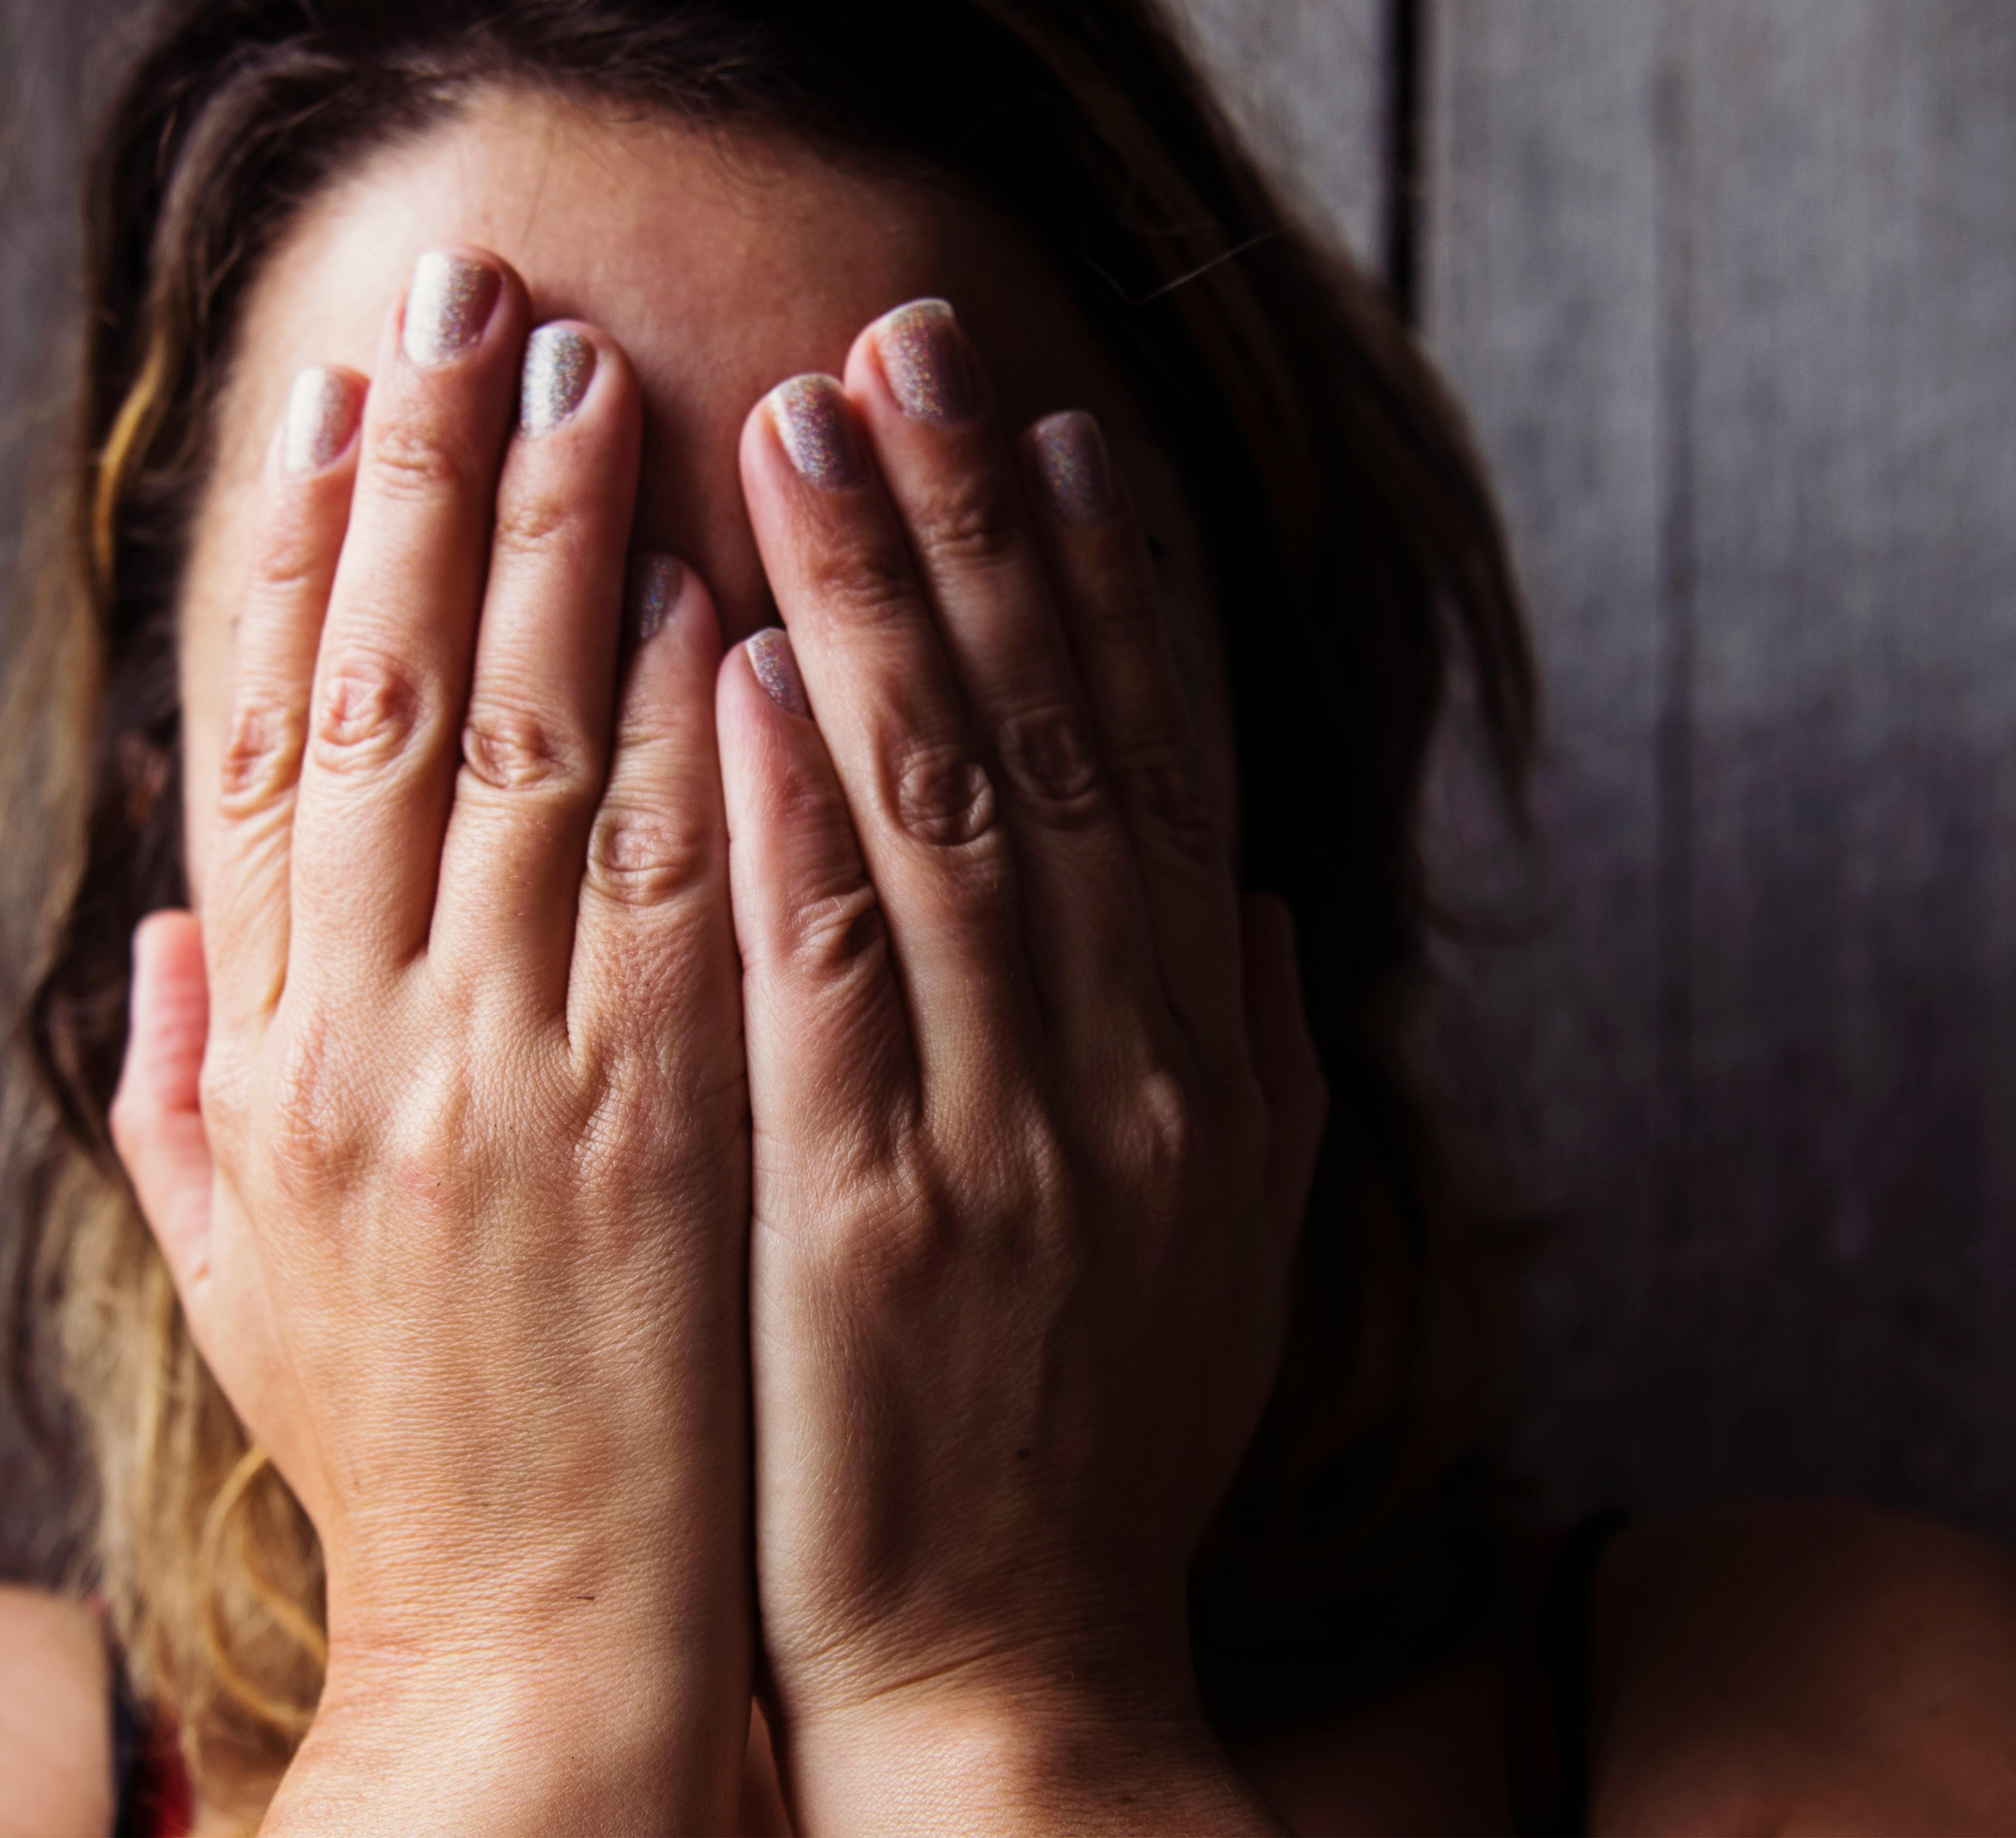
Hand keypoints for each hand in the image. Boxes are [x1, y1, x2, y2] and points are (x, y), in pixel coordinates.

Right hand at [110, 249, 753, 1832]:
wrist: (532, 1636)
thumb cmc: (402, 1446)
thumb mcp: (242, 1271)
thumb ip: (189, 1085)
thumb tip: (168, 921)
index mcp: (274, 1063)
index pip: (269, 749)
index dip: (292, 555)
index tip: (330, 400)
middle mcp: (374, 1046)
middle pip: (388, 701)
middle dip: (428, 481)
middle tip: (471, 298)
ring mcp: (519, 1083)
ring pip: (526, 756)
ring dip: (558, 549)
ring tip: (594, 374)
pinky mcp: (662, 1133)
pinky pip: (670, 888)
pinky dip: (677, 731)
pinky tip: (703, 590)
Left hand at [717, 301, 1325, 1832]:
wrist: (1010, 1675)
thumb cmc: (1095, 1451)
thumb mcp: (1221, 1251)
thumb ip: (1252, 1061)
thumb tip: (1268, 894)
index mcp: (1200, 1068)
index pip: (1156, 765)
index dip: (1115, 581)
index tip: (1061, 424)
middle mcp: (1120, 1073)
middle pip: (1047, 743)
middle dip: (977, 526)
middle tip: (905, 341)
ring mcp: (998, 1141)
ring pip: (936, 818)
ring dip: (872, 606)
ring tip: (801, 427)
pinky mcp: (868, 1219)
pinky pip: (827, 979)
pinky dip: (792, 815)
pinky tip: (747, 669)